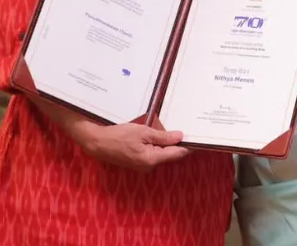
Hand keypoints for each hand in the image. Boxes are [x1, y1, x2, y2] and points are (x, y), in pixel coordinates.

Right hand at [75, 122, 189, 171]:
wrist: (97, 142)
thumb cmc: (119, 135)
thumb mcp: (143, 132)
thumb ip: (163, 136)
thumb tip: (180, 136)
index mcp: (152, 159)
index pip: (176, 153)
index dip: (188, 146)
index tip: (198, 138)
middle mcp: (149, 166)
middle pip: (170, 154)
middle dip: (178, 143)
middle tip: (188, 129)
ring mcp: (143, 165)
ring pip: (161, 154)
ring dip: (167, 144)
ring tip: (176, 130)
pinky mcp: (137, 162)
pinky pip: (153, 154)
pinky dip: (158, 146)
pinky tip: (160, 136)